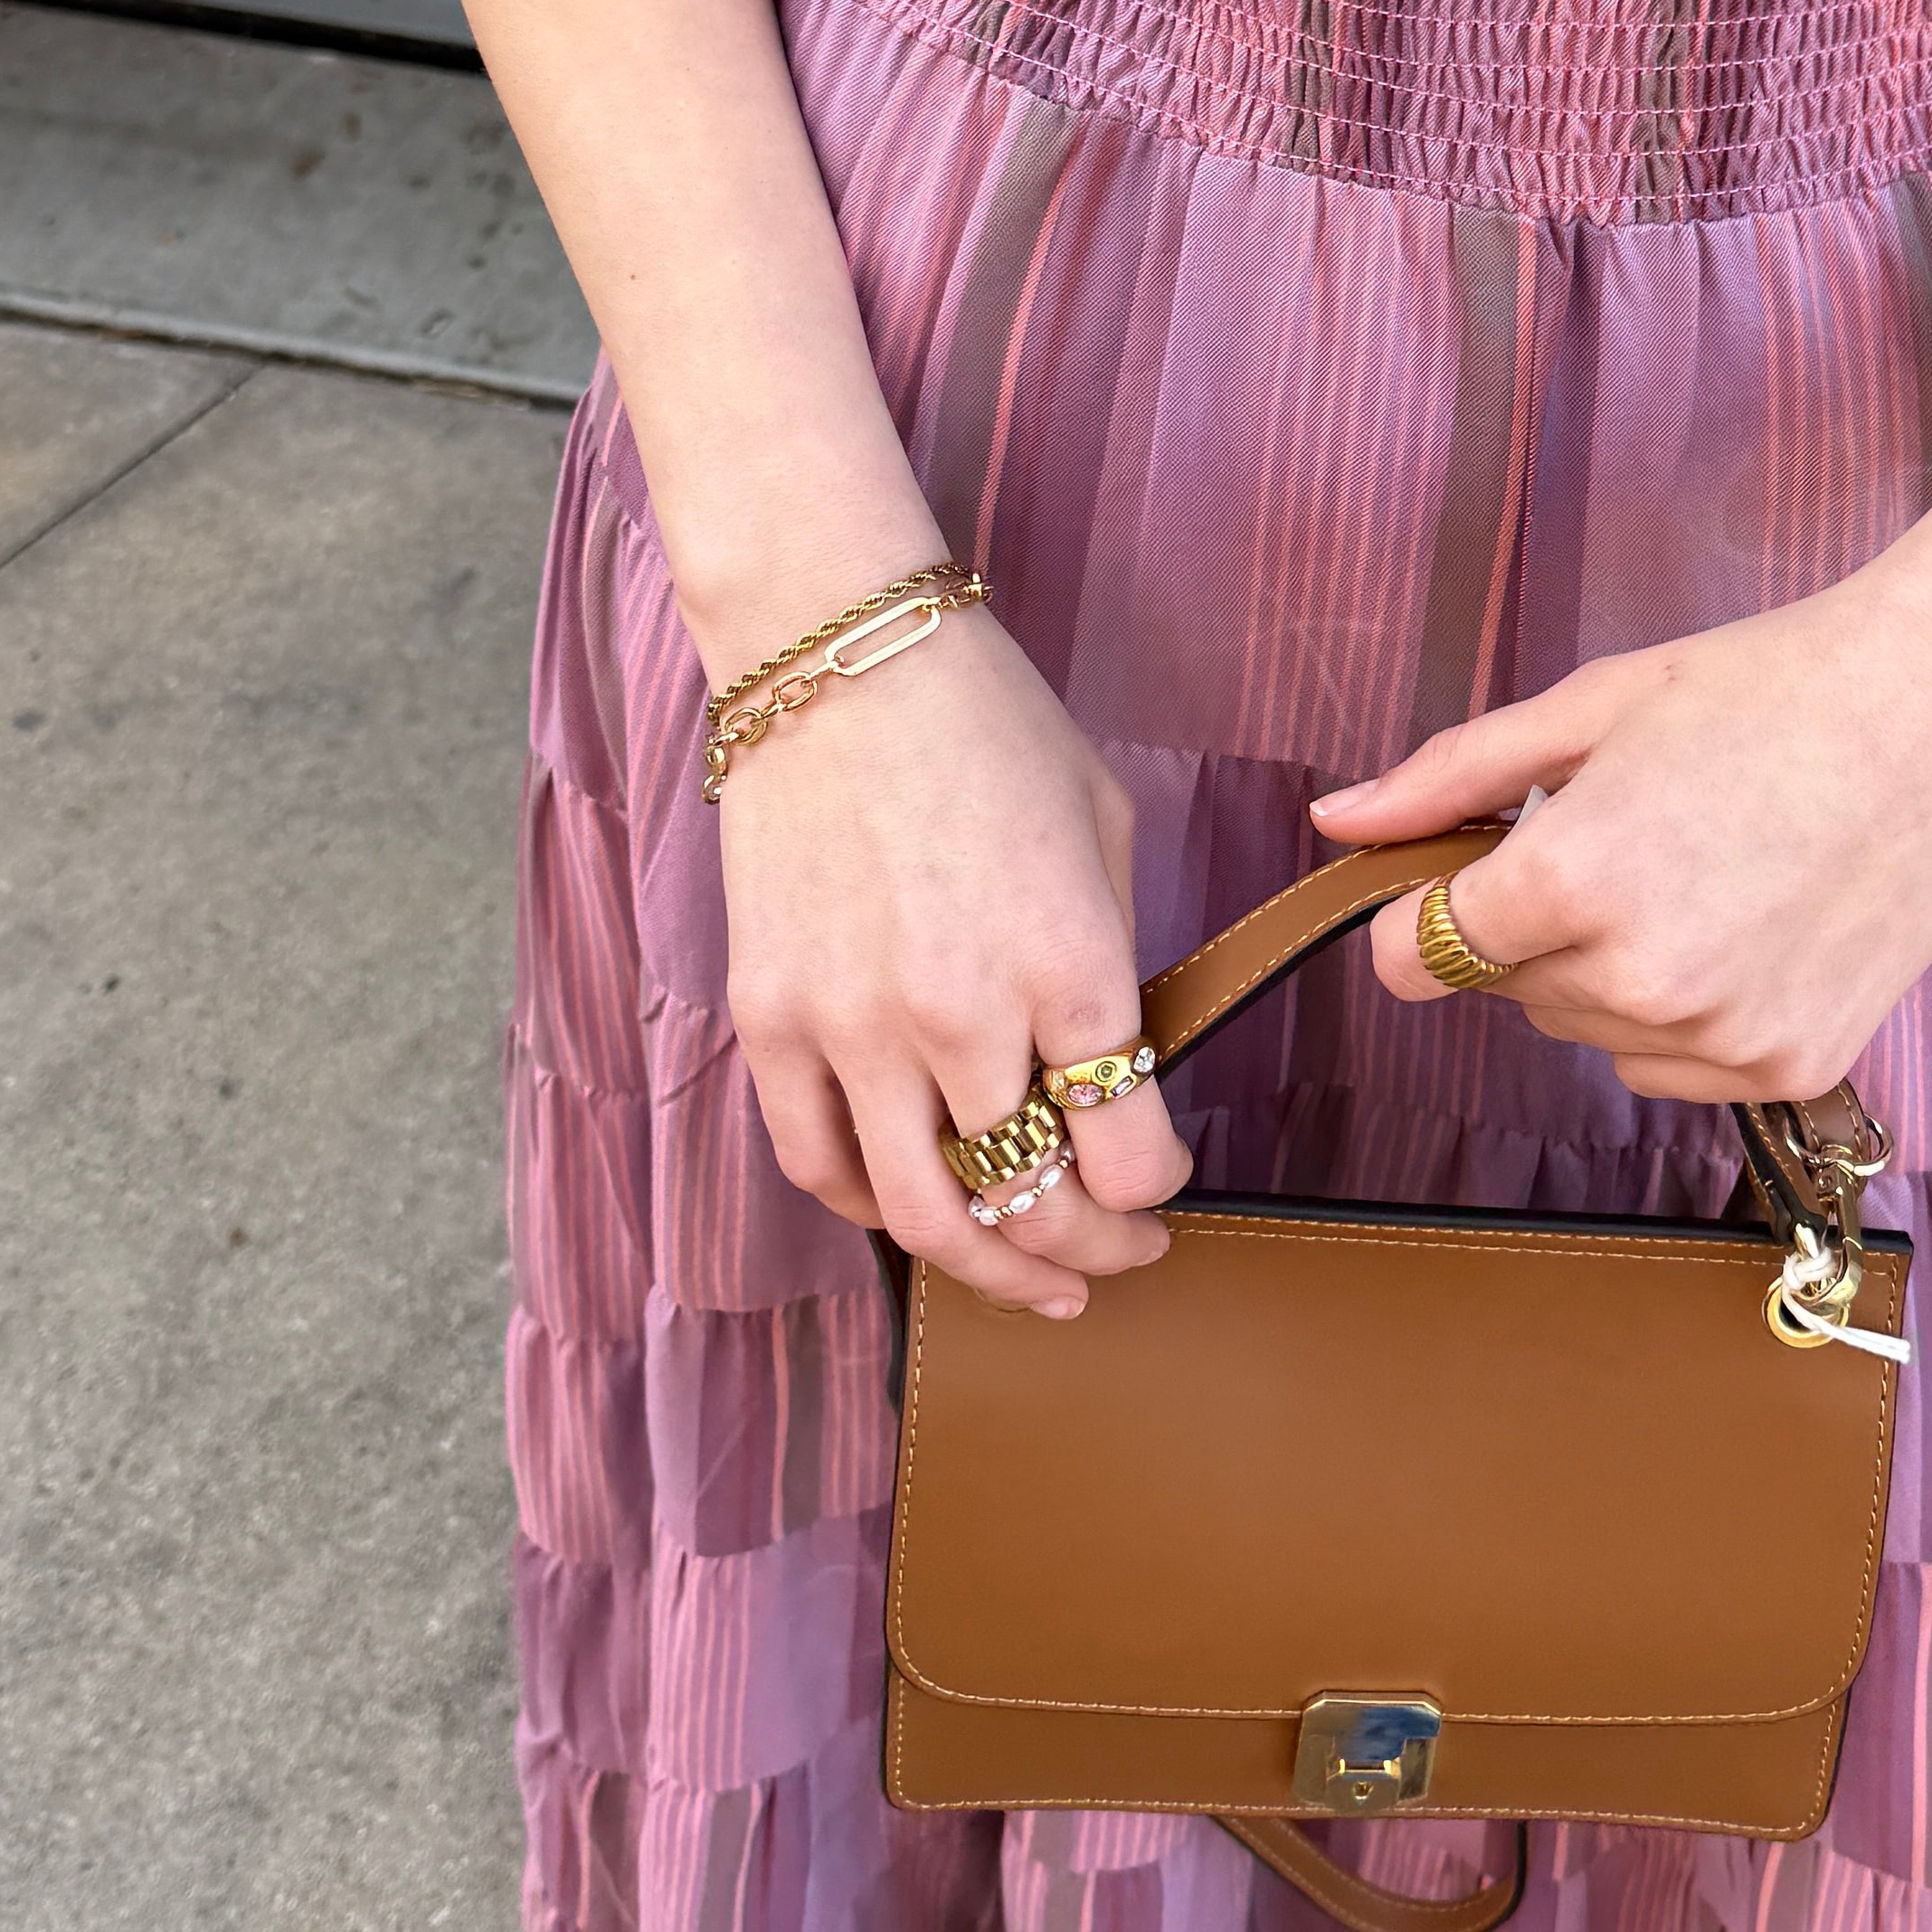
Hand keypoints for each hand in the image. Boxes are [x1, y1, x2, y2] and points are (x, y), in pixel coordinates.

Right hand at [715, 602, 1188, 1321]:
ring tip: (1027, 1279)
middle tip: (1116, 1262)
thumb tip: (1118, 1071)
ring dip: (988, 1269)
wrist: (833, 652)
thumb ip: (1113, 965)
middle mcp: (958, 1015)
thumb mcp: (1102, 830)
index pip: (1128, 1154)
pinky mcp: (769, 1019)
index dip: (1157, 1192)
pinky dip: (872, 1209)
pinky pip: (818, 1163)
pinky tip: (912, 1211)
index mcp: (1068, 963)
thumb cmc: (988, 725)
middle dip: (1089, 1256)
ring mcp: (851, 1026)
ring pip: (921, 1218)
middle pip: (1032, 1206)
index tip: (1162, 1185)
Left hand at [1311, 550, 1931, 1109]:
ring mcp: (1722, 1037)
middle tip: (1630, 835)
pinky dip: (1684, 1015)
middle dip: (1532, 926)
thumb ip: (1448, 779)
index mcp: (1573, 881)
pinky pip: (1671, 1067)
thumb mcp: (1592, 706)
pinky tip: (1748, 926)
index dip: (1429, 910)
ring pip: (1587, 1031)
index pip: (1417, 957)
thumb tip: (1335, 822)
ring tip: (1700, 872)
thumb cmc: (1769, 688)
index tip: (1478, 868)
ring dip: (1607, 971)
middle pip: (1506, 991)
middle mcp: (1641, 979)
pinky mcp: (1789, 1067)